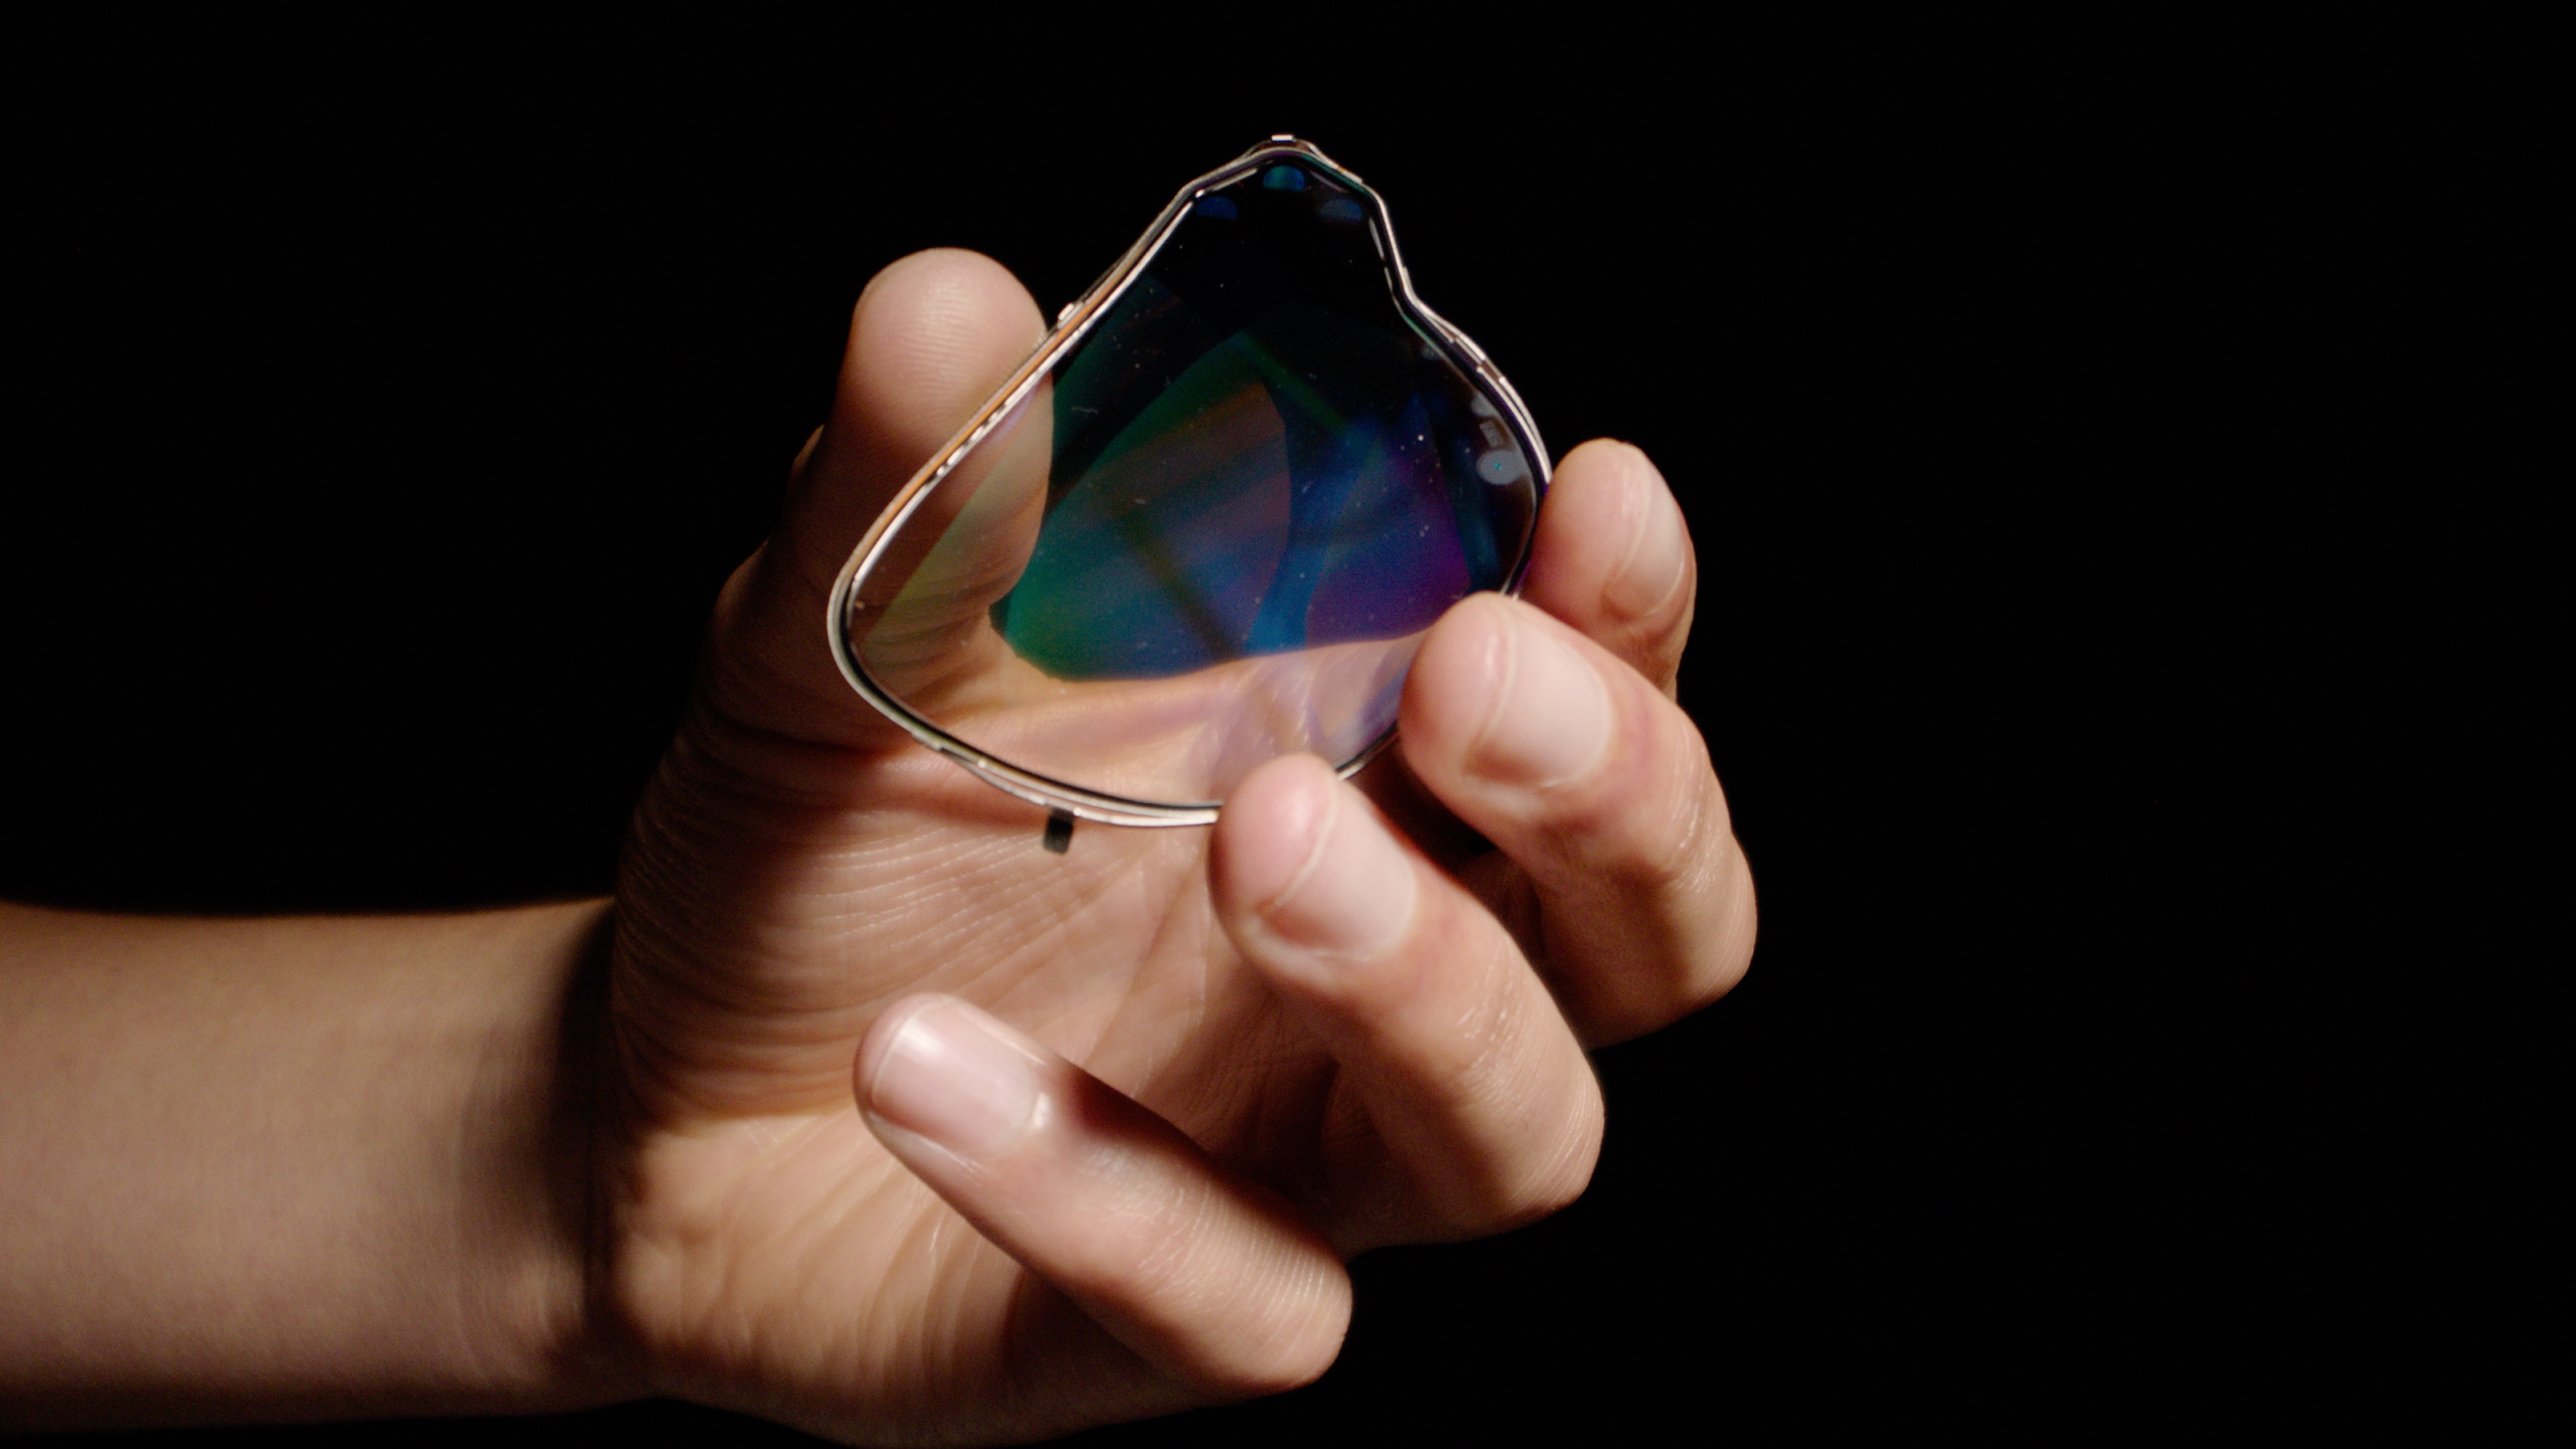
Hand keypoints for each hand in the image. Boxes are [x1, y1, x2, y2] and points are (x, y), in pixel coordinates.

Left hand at [598, 249, 1756, 1442]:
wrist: (653, 1081)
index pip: (1606, 704)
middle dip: (1615, 803)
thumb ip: (919, 489)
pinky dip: (1106, 1189)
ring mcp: (1304, 1161)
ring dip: (1427, 988)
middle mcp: (1395, 973)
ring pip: (1518, 1135)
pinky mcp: (1174, 1318)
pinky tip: (923, 1067)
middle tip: (1465, 678)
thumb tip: (949, 297)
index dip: (1636, 616)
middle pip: (1654, 936)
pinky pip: (1244, 1305)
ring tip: (1259, 838)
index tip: (1596, 493)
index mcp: (1381, 779)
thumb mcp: (846, 636)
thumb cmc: (818, 842)